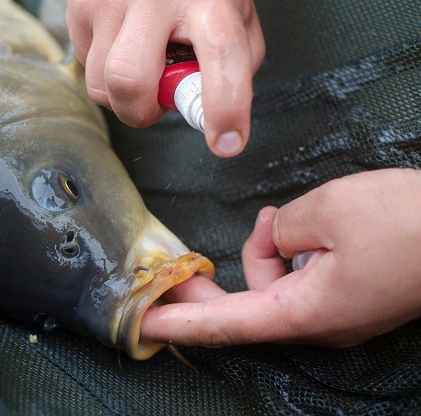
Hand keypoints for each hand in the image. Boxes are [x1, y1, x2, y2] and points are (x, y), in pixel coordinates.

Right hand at [66, 0, 264, 156]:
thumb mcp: (237, 17)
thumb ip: (234, 66)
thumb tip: (204, 111)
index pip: (221, 54)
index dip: (224, 107)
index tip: (226, 142)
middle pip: (129, 80)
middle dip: (141, 112)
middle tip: (155, 102)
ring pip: (99, 83)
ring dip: (121, 93)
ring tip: (140, 63)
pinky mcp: (81, 0)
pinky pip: (84, 63)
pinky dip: (103, 66)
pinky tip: (122, 40)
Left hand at [141, 168, 420, 346]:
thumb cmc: (409, 223)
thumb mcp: (329, 212)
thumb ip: (283, 230)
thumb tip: (278, 239)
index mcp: (306, 312)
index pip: (226, 324)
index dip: (182, 324)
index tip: (145, 327)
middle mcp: (318, 323)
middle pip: (245, 306)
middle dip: (208, 285)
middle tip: (175, 268)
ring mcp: (337, 312)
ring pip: (275, 285)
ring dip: (265, 250)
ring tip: (280, 218)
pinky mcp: (352, 296)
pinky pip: (301, 279)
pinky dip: (288, 251)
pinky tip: (298, 227)